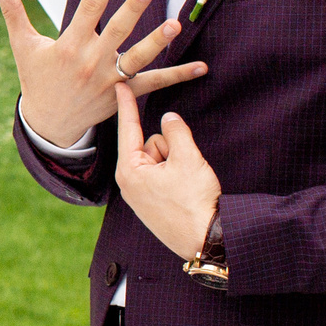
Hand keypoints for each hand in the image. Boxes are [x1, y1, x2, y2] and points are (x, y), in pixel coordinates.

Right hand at [0, 0, 206, 147]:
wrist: (49, 124)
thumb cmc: (36, 78)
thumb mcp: (23, 45)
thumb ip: (13, 11)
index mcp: (69, 46)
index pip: (89, 8)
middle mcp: (91, 62)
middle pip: (116, 31)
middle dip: (132, 9)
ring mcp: (110, 80)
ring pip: (137, 59)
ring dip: (157, 42)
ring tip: (174, 24)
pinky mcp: (124, 95)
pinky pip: (155, 84)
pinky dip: (179, 76)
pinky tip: (202, 67)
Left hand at [114, 83, 221, 259]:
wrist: (206, 242)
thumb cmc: (194, 202)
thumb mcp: (188, 158)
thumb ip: (176, 131)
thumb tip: (168, 117)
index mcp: (130, 170)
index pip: (129, 128)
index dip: (127, 104)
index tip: (119, 84)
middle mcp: (129, 182)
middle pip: (151, 144)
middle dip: (171, 148)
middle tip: (185, 170)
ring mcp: (141, 194)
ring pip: (161, 159)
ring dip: (177, 164)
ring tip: (188, 185)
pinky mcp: (153, 203)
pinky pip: (165, 176)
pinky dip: (177, 177)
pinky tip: (186, 193)